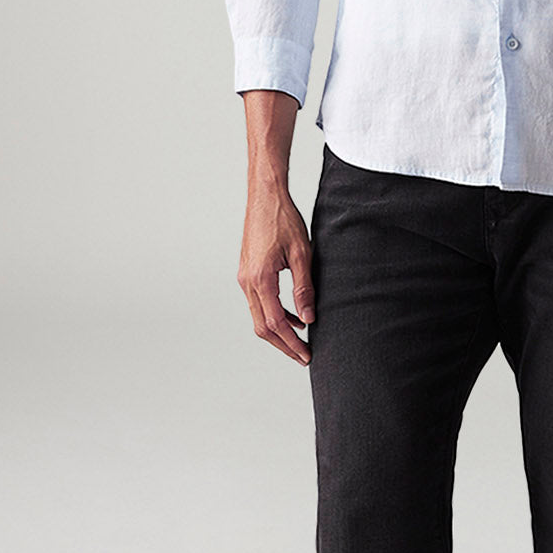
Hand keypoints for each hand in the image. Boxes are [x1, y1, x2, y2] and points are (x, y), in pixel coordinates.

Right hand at [238, 186, 314, 365]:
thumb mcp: (302, 253)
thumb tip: (308, 318)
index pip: (275, 323)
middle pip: (262, 327)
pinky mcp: (247, 272)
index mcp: (260, 279)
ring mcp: (244, 278)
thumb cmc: (283, 219)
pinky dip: (274, 314)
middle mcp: (247, 282)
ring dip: (278, 331)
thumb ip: (304, 288)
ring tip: (301, 338)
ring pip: (258, 316)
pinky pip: (258, 302)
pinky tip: (292, 315)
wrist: (265, 196)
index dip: (291, 342)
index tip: (306, 354)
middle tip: (303, 356)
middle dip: (283, 345)